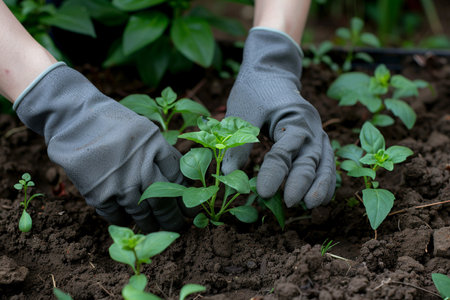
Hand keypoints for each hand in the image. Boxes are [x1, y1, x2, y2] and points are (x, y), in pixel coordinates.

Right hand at [14, 63, 187, 231]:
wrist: (72, 119)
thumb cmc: (110, 122)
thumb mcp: (143, 128)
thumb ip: (160, 151)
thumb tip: (177, 180)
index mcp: (155, 145)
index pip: (177, 177)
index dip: (184, 195)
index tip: (187, 207)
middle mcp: (140, 165)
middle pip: (164, 199)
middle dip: (172, 217)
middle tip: (179, 226)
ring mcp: (120, 182)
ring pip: (142, 212)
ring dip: (150, 223)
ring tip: (155, 229)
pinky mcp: (100, 194)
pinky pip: (117, 215)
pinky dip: (123, 220)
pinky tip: (127, 219)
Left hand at [222, 28, 335, 207]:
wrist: (271, 72)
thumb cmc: (255, 90)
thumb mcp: (243, 110)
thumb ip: (238, 141)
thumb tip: (229, 175)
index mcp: (293, 117)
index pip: (285, 150)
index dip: (274, 173)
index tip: (263, 193)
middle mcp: (311, 127)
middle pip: (311, 158)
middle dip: (302, 183)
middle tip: (290, 203)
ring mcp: (317, 133)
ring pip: (325, 163)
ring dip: (320, 185)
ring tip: (311, 207)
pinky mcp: (316, 140)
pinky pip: (326, 162)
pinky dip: (325, 180)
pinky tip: (319, 198)